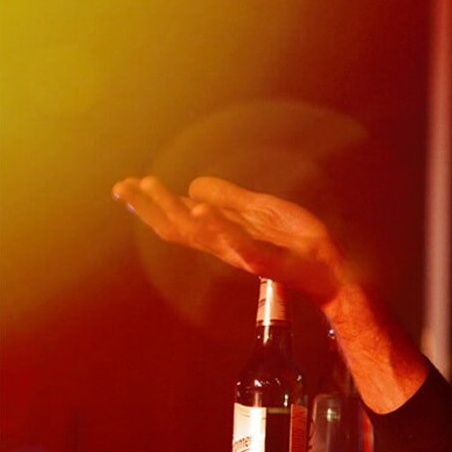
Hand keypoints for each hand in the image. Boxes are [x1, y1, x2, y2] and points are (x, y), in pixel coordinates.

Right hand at [111, 175, 353, 304]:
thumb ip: (230, 199)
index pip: (177, 219)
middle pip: (177, 228)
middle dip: (148, 207)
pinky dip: (218, 226)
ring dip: (173, 210)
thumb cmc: (295, 241)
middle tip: (123, 186)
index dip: (150, 205)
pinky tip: (201, 209)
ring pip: (199, 234)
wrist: (328, 266)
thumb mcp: (259, 210)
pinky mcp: (265, 258)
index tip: (125, 186)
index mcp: (222, 234)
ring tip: (153, 188)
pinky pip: (238, 243)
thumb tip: (193, 186)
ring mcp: (242, 252)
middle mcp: (224, 246)